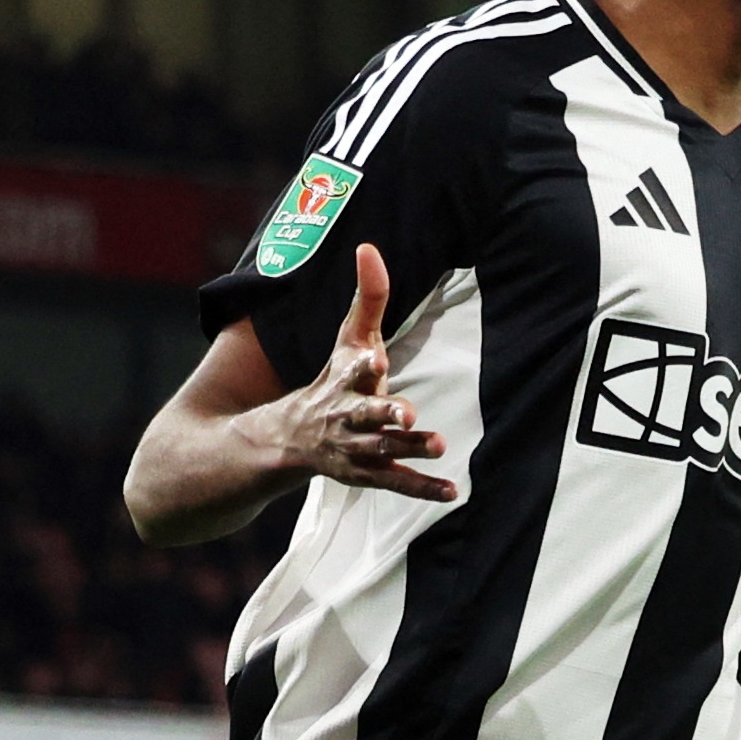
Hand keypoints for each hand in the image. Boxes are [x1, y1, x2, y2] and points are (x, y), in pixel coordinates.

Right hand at [272, 243, 455, 501]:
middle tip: (407, 413)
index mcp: (345, 380)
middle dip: (384, 412)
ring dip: (409, 448)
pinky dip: (422, 489)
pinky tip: (450, 492)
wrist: (289, 438)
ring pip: (381, 450)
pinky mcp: (368, 474)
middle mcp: (348, 415)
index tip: (377, 359)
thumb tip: (368, 247)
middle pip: (365, 414)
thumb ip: (368, 297)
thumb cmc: (335, 379)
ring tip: (439, 445)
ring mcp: (356, 448)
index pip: (353, 369)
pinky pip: (395, 483)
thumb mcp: (349, 339)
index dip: (365, 364)